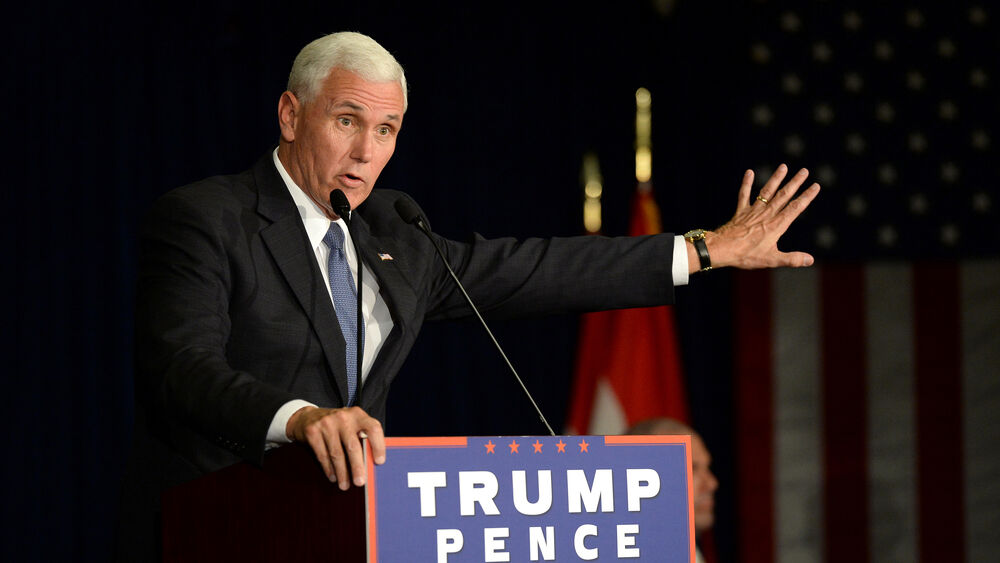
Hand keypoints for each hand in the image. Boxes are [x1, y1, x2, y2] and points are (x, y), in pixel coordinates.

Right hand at [285, 405, 385, 489]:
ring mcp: (326, 423)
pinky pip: (323, 455)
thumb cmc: (337, 425)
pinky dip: (329, 469)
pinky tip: (333, 477)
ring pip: (336, 454)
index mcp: (357, 414)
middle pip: (353, 446)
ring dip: (342, 473)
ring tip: (345, 485)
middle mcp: (343, 417)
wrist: (308, 417)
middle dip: (357, 467)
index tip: (379, 462)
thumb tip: (372, 463)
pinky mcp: (313, 432)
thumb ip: (362, 437)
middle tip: (360, 482)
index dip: (378, 445)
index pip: (373, 428)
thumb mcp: (351, 424)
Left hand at [696, 164, 819, 270]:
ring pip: (767, 192)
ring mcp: (753, 211)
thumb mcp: (772, 260)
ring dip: (775, 179)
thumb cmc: (746, 256)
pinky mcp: (741, 212)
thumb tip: (810, 260)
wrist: (722, 249)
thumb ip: (792, 259)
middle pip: (783, 196)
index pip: (795, 208)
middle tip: (804, 171)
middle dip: (795, 183)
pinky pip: (744, 195)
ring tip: (783, 166)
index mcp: (776, 225)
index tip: (815, 186)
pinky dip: (746, 184)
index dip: (806, 197)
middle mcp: (766, 215)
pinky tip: (749, 172)